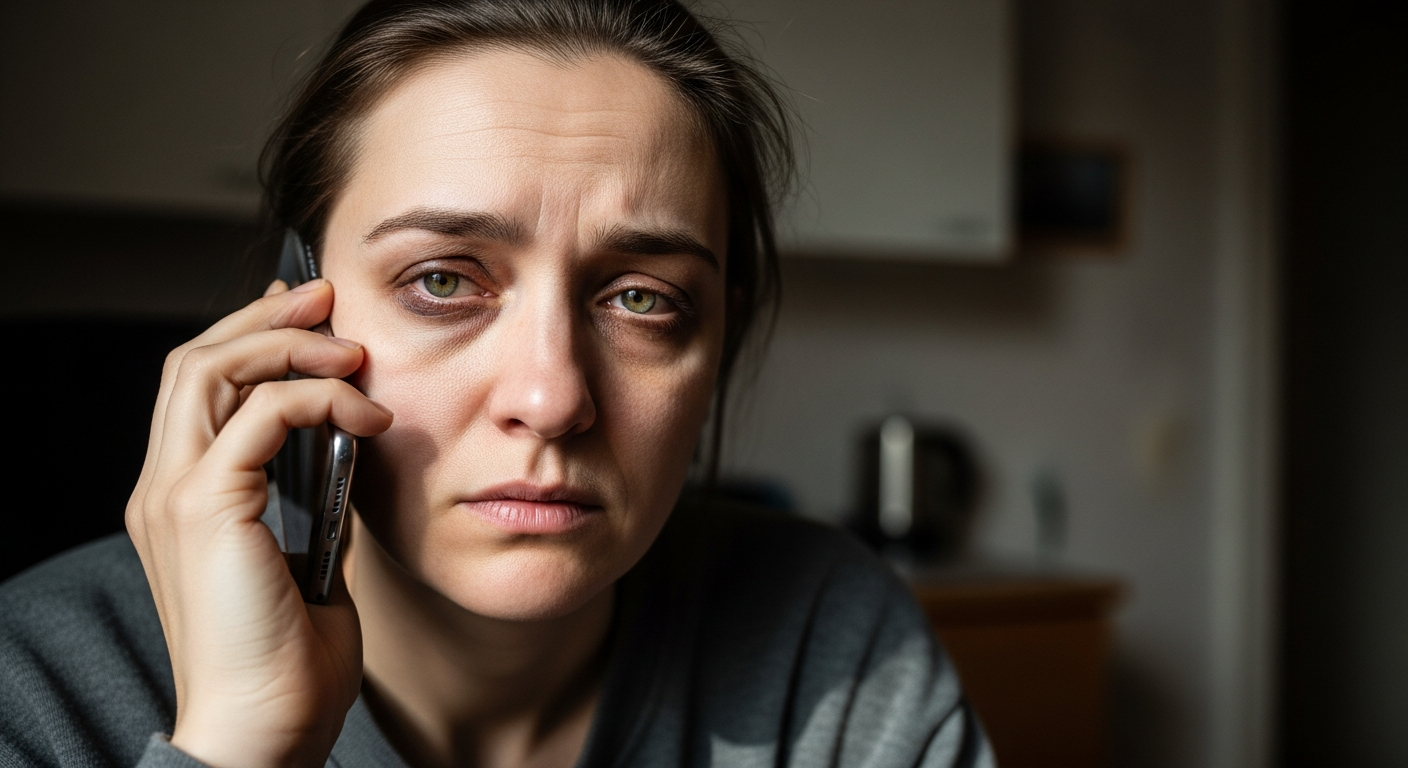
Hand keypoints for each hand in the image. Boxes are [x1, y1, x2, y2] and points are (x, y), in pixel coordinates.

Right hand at [126, 279, 392, 767]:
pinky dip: (315, 397)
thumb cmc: (290, 662)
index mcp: (183, 500)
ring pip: (209, 369)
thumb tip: (351, 452)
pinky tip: (366, 414)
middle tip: (329, 297)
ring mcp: (174, 495)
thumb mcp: (311, 562)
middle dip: (265, 319)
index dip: (250, 339)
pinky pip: (255, 414)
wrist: (265, 730)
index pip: (197, 389)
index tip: (312, 317)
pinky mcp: (204, 508)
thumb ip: (316, 504)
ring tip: (352, 349)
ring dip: (288, 345)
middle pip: (192, 362)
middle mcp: (163, 487)